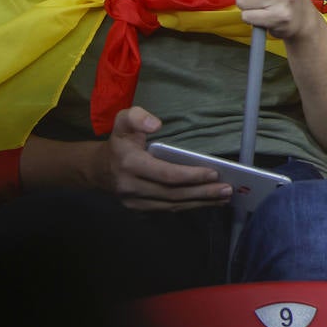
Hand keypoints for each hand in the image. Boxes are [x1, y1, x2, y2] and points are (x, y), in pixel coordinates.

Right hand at [94, 107, 232, 210]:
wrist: (98, 170)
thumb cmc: (119, 143)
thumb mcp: (122, 121)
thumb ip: (137, 117)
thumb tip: (156, 124)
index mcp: (130, 164)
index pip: (165, 174)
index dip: (190, 175)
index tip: (213, 173)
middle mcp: (132, 187)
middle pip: (173, 193)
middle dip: (202, 192)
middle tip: (228, 189)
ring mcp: (135, 202)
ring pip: (173, 205)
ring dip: (201, 202)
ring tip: (224, 197)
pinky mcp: (140, 210)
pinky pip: (169, 210)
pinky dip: (190, 206)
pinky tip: (208, 202)